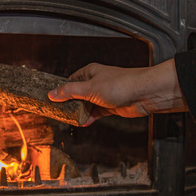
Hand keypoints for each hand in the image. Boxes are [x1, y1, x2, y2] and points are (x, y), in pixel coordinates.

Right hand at [47, 60, 187, 124]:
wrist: (144, 93)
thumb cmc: (121, 84)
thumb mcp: (89, 88)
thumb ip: (69, 92)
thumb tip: (52, 94)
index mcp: (89, 73)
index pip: (69, 81)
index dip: (61, 91)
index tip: (51, 100)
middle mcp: (96, 82)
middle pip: (77, 94)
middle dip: (69, 104)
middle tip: (59, 113)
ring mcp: (103, 95)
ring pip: (86, 104)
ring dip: (80, 112)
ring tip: (70, 119)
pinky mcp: (111, 105)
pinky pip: (96, 112)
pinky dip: (90, 117)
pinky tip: (84, 123)